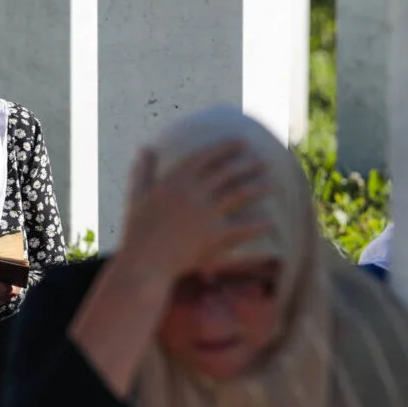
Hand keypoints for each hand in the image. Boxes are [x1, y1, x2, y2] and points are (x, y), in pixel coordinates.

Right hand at [118, 139, 271, 284]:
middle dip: (248, 165)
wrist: (144, 264)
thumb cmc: (137, 232)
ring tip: (269, 184)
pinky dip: (259, 225)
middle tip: (262, 162)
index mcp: (175, 180)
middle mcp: (193, 192)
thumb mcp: (136, 197)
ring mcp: (206, 214)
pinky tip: (271, 222)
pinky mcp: (215, 236)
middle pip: (228, 173)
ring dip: (258, 187)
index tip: (242, 142)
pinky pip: (244, 227)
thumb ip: (143, 171)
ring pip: (240, 194)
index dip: (227, 147)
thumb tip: (144, 148)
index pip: (207, 156)